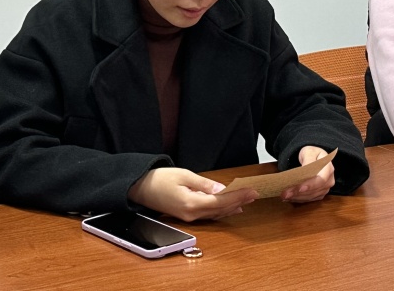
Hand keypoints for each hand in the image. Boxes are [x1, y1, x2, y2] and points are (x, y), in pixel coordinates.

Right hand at [127, 167, 256, 222]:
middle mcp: (191, 215)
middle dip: (238, 201)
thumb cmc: (159, 179)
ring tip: (246, 199)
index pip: (221, 202)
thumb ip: (204, 184)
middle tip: (254, 193)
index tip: (251, 191)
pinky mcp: (186, 216)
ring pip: (215, 214)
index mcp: (191, 204)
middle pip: (220, 210)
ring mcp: (189, 217)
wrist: (139, 188)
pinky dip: (220, 209)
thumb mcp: (183, 175)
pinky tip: (229, 206)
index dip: (238, 197)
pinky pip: (208, 214)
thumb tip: (221, 189)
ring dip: (231, 206)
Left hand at [281, 146, 334, 203]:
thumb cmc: (312, 154)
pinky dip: (298, 199)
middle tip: (285, 193)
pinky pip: (309, 199)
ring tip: (284, 195)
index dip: (310, 185)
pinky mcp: (319, 194)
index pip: (321, 179)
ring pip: (311, 196)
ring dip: (297, 197)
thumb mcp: (309, 152)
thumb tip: (305, 170)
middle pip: (314, 190)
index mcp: (328, 168)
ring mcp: (325, 189)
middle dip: (299, 193)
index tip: (299, 188)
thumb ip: (308, 160)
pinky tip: (289, 197)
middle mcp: (329, 181)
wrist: (313, 158)